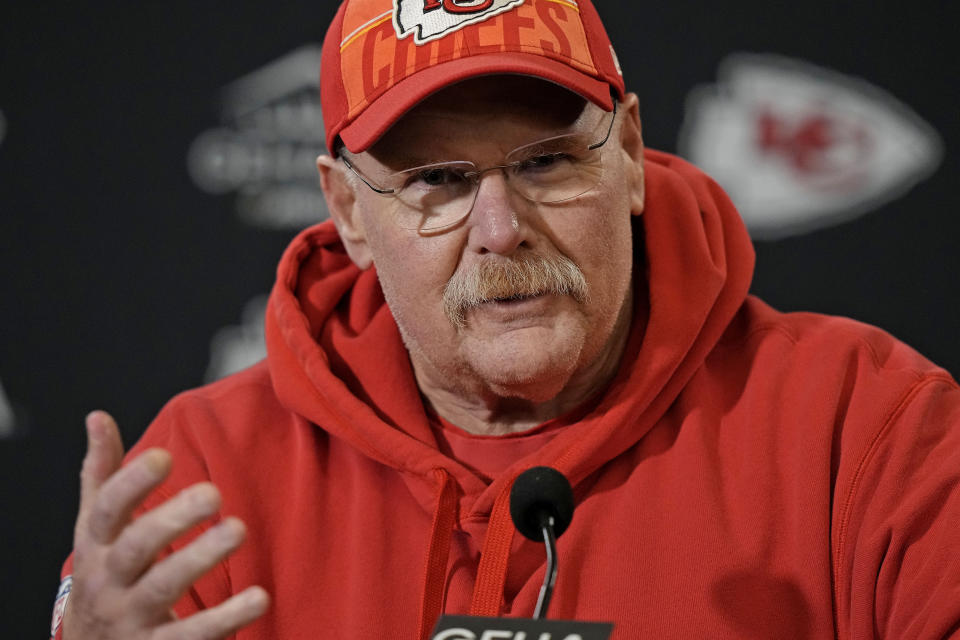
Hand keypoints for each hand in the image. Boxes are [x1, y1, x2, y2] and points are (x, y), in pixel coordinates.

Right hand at [62, 411, 268, 638]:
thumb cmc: (104, 577)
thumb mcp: (94, 528)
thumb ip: (102, 474)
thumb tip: (98, 417)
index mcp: (96, 545)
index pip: (106, 510)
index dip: (131, 482)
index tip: (163, 456)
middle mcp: (110, 580)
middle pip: (134, 548)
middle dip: (171, 520)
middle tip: (213, 493)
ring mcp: (132, 617)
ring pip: (163, 587)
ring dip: (201, 558)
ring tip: (239, 529)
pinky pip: (192, 635)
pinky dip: (226, 618)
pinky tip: (259, 597)